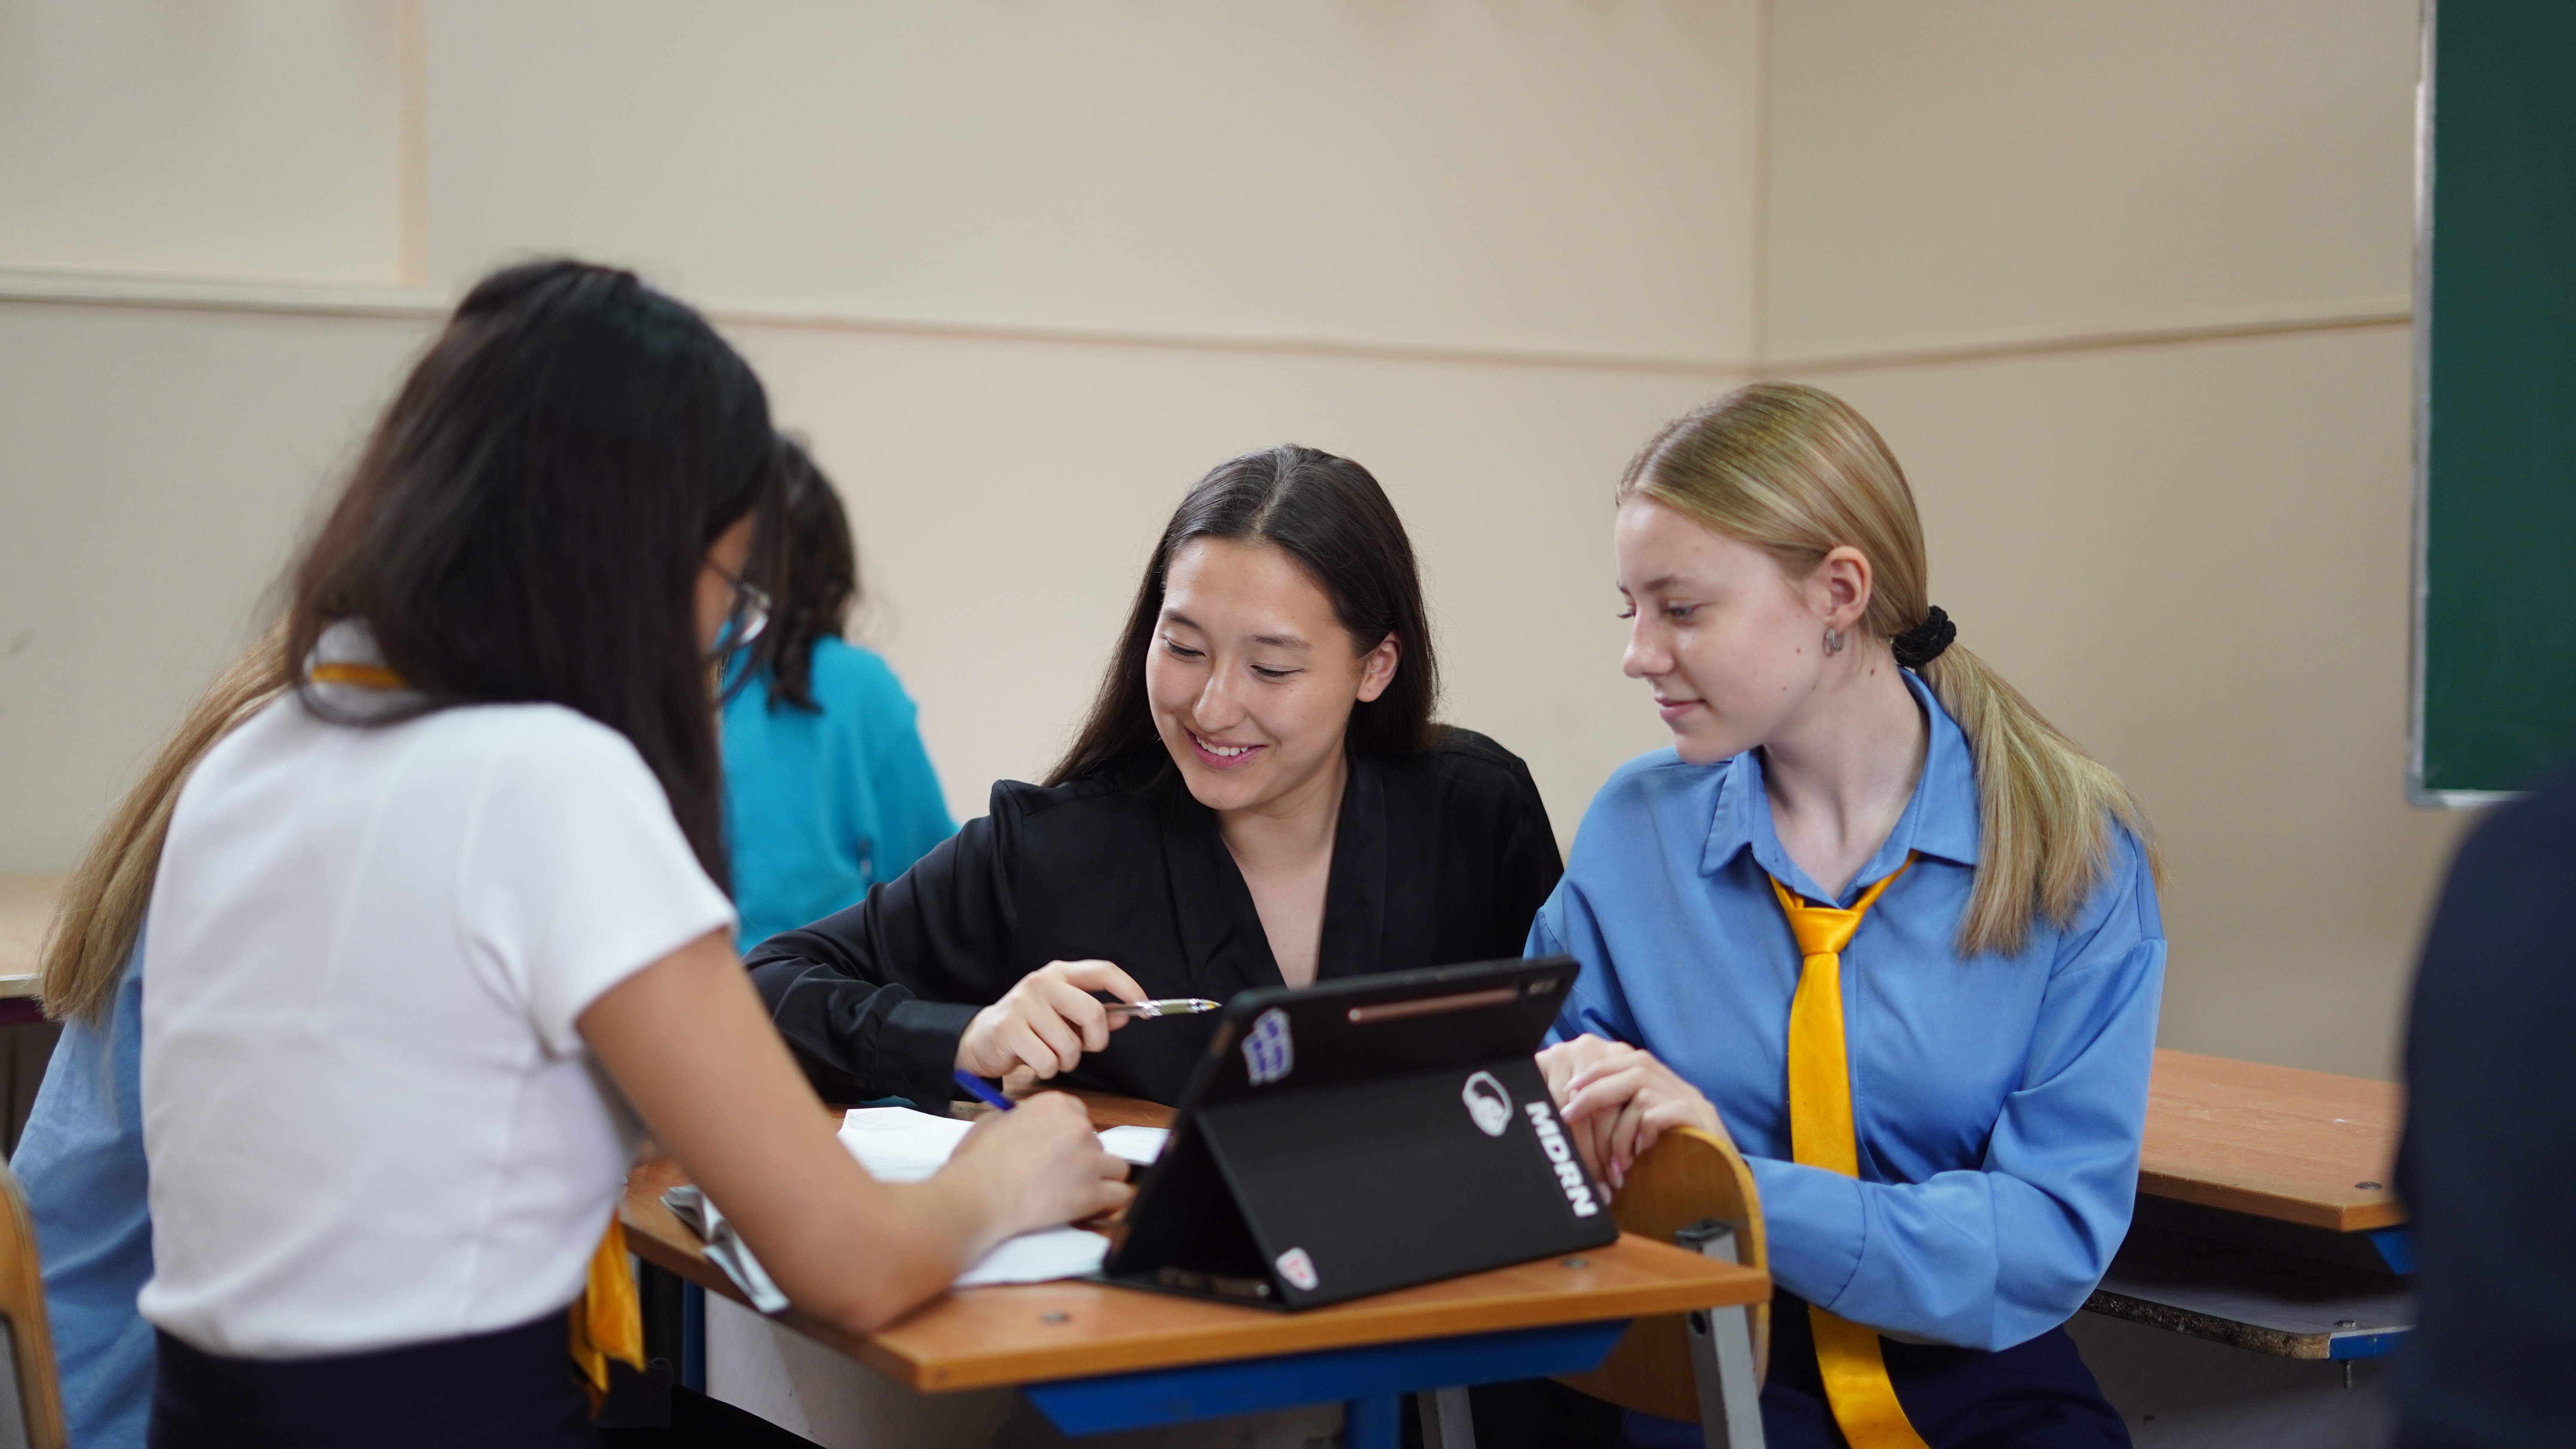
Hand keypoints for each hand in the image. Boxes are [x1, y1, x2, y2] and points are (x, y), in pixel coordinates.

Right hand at [941, 1091, 1132, 1234]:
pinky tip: (1093, 1208)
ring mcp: (1089, 1160)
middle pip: (1097, 1142)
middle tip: (1060, 1177)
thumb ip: (1015, 1117)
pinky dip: (1109, 1203)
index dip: (1069, 1135)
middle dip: (1083, 1159)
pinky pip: (1120, 1195)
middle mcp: (1078, 1127)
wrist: (978, 1194)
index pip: (1080, 1115)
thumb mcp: (991, 1121)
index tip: (1059, 1150)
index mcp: (1055, 1105)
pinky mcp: (1093, 1192)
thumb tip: (1018, 1119)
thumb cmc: (978, 1162)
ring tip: (1078, 1193)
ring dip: (1101, 1179)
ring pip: (1116, 1167)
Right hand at [956, 960, 1145, 1078]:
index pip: (1103, 971)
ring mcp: (1024, 1003)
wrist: (982, 1039)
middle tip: (1085, 1049)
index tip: (1144, 1007)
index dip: (1128, 987)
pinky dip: (1047, 1070)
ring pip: (1069, 1044)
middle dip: (1095, 1040)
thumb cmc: (1030, 1028)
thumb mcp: (1064, 1017)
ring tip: (1051, 1055)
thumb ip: (1094, 1016)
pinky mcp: (1009, 1028)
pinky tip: (1034, 1061)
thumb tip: (1125, 1018)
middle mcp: (1042, 983)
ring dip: (1066, 1060)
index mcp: (1060, 974)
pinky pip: (1047, 1061)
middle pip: (1092, 1012)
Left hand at [1536, 1035, 1727, 1195]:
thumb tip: (1581, 1116)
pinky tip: (1641, 1156)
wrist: (1727, 1193)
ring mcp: (1694, 1104)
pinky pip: (1661, 1113)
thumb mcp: (1647, 1140)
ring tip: (1615, 1160)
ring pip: (1642, 1092)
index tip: (1570, 1089)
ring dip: (1619, 1127)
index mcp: (1668, 1087)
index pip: (1630, 1060)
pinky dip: (1643, 1133)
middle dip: (1596, 1089)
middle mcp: (1682, 1089)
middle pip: (1634, 1068)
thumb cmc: (1680, 1170)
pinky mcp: (1701, 1123)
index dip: (1598, 1070)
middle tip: (1571, 1113)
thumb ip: (1625, 1121)